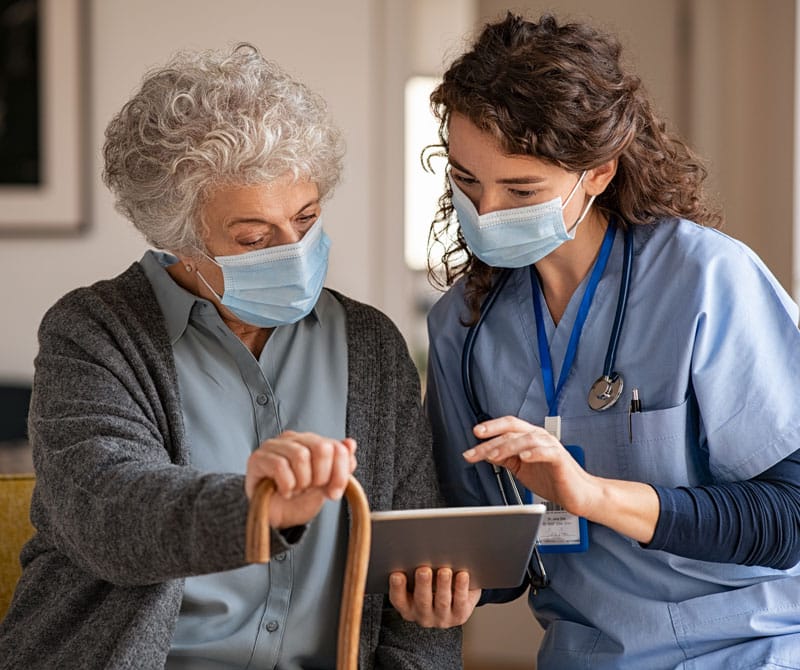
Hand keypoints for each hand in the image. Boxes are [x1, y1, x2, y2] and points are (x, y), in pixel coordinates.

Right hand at [245, 431, 356, 528]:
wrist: (274, 519)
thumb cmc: (299, 500)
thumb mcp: (326, 486)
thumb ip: (341, 466)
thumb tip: (350, 444)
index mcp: (311, 441)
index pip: (336, 446)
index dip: (340, 473)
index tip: (334, 492)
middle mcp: (293, 439)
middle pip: (321, 447)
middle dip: (321, 476)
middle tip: (312, 489)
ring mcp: (274, 446)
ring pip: (300, 456)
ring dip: (302, 481)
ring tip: (297, 490)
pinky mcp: (258, 458)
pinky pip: (279, 466)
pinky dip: (287, 485)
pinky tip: (285, 492)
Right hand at [388, 567, 480, 627]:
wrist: (455, 599)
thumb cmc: (432, 585)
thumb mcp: (418, 581)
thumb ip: (412, 570)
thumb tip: (414, 551)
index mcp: (408, 607)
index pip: (399, 599)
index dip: (397, 588)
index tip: (397, 574)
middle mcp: (423, 615)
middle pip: (422, 601)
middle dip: (422, 585)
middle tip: (423, 570)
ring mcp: (442, 617)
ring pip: (442, 602)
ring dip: (443, 585)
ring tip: (444, 571)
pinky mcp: (460, 615)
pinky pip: (461, 602)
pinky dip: (461, 588)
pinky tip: (462, 575)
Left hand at [463, 416, 595, 516]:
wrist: (577, 494)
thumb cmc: (553, 479)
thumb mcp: (521, 467)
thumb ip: (505, 458)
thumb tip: (485, 452)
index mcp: (530, 437)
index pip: (508, 426)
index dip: (491, 427)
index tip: (475, 434)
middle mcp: (540, 438)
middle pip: (512, 432)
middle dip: (490, 441)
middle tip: (474, 451)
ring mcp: (551, 446)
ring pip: (526, 439)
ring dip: (507, 447)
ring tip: (493, 455)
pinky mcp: (560, 459)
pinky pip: (546, 452)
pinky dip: (534, 453)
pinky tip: (523, 457)